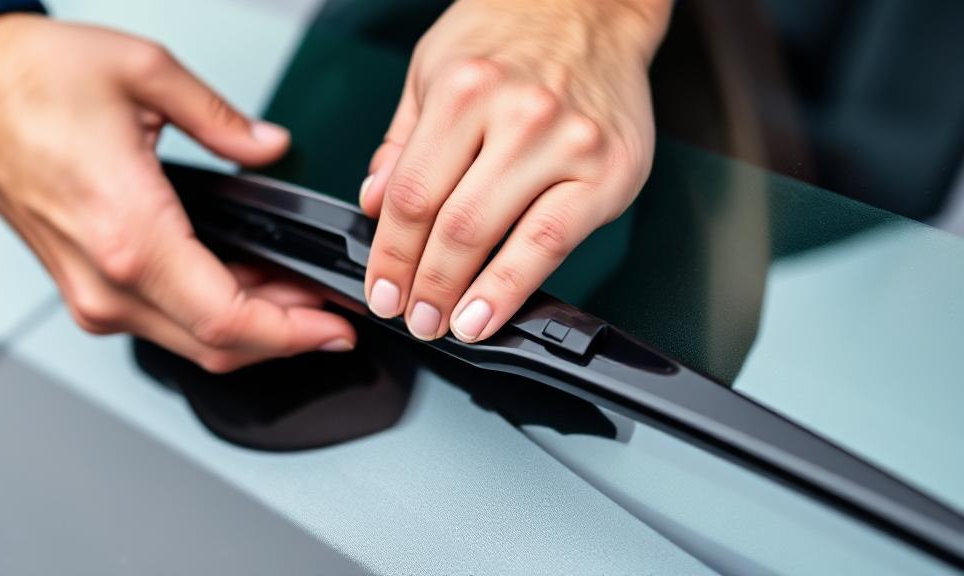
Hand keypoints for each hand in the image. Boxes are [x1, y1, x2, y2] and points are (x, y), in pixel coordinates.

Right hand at [0, 15, 355, 371]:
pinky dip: (215, 317)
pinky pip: (165, 322)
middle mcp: (108, 281)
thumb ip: (224, 122)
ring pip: (192, 343)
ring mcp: (92, 293)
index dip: (294, 334)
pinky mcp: (86, 289)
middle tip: (331, 317)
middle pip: (217, 347)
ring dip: (253, 330)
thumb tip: (270, 149)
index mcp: (130, 235)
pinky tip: (247, 288)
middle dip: (286, 338)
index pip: (229, 320)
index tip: (335, 329)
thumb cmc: (30, 82)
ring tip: (299, 299)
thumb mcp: (147, 75)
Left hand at [359, 0, 669, 341]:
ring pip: (500, 239)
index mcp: (464, 90)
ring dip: (463, 295)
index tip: (381, 288)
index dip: (389, 254)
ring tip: (445, 325)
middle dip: (422, 284)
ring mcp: (569, 145)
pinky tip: (490, 311)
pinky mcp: (610, 172)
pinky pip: (553, 243)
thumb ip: (403, 141)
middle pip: (452, 225)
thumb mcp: (432, 69)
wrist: (591, 7)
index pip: (412, 194)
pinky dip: (515, 287)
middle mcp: (518, 116)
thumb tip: (375, 202)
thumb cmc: (511, 34)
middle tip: (410, 316)